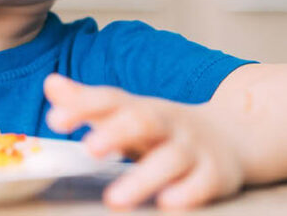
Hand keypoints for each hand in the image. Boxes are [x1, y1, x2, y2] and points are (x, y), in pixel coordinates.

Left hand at [44, 74, 244, 209]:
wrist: (235, 136)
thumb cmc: (165, 129)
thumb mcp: (129, 112)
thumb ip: (89, 103)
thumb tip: (51, 84)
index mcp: (142, 108)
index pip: (111, 101)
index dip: (83, 107)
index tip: (55, 120)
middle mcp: (167, 124)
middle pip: (143, 121)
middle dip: (116, 133)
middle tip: (90, 148)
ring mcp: (193, 148)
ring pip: (170, 159)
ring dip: (143, 178)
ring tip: (115, 198)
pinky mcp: (214, 175)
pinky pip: (202, 184)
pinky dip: (186, 193)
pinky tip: (168, 202)